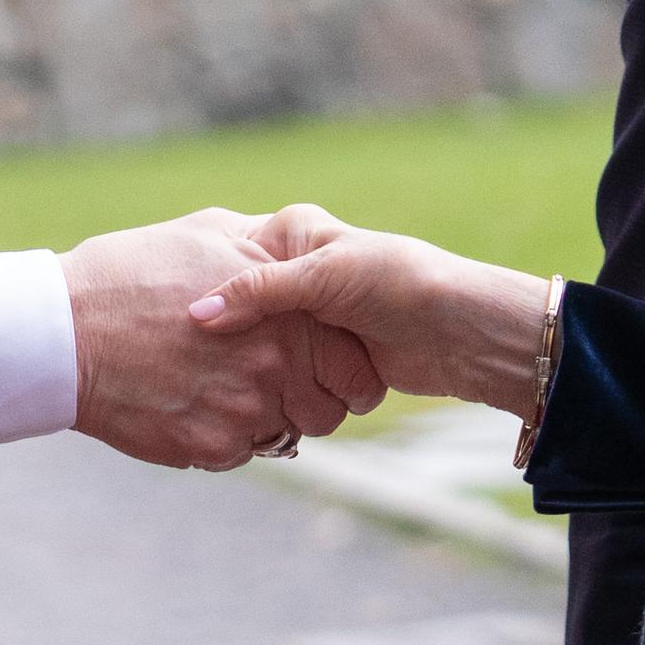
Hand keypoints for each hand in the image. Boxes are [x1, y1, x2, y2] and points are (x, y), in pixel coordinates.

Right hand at [62, 209, 385, 468]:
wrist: (66, 329)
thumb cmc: (132, 272)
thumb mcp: (209, 235)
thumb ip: (265, 251)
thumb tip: (289, 252)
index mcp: (289, 318)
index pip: (354, 367)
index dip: (342, 369)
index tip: (318, 365)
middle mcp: (278, 369)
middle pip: (327, 412)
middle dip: (307, 402)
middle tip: (268, 384)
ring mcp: (246, 413)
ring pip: (284, 436)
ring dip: (263, 421)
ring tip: (219, 390)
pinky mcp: (211, 447)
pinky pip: (239, 454)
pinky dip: (220, 437)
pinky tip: (185, 404)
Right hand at [191, 209, 553, 417]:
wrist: (460, 331)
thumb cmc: (398, 283)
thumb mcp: (324, 275)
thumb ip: (258, 291)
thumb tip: (199, 316)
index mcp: (292, 239)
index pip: (228, 264)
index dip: (207, 294)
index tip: (185, 324)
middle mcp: (296, 280)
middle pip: (242, 318)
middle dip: (235, 344)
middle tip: (212, 367)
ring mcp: (308, 325)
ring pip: (261, 356)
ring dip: (260, 377)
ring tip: (242, 391)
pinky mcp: (322, 363)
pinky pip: (284, 383)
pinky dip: (279, 396)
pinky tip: (267, 404)